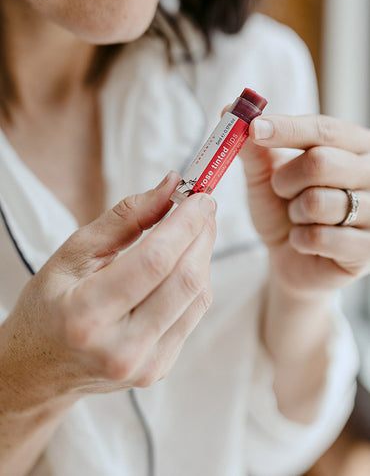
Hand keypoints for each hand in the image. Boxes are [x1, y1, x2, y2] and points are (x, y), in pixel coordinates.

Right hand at [1, 172, 215, 408]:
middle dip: (202, 234)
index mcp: (87, 315)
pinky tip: (182, 264)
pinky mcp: (159, 369)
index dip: (186, 223)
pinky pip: (193, 314)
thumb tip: (169, 187)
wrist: (41, 365)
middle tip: (202, 206)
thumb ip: (125, 217)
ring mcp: (144, 366)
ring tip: (192, 231)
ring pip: (198, 297)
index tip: (200, 196)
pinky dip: (195, 281)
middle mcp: (120, 349)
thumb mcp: (75, 252)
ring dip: (202, 255)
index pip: (155, 261)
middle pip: (185, 280)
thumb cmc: (51, 303)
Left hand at [240, 114, 369, 295]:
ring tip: (297, 218)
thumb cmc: (282, 208)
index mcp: (355, 145)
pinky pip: (321, 237)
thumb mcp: (265, 175)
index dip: (286, 129)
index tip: (253, 129)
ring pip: (318, 202)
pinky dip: (300, 239)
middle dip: (285, 180)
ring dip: (293, 213)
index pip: (324, 129)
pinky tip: (304, 241)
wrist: (291, 257)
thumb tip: (230, 108)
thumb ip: (253, 146)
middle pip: (321, 163)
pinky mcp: (368, 249)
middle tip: (282, 191)